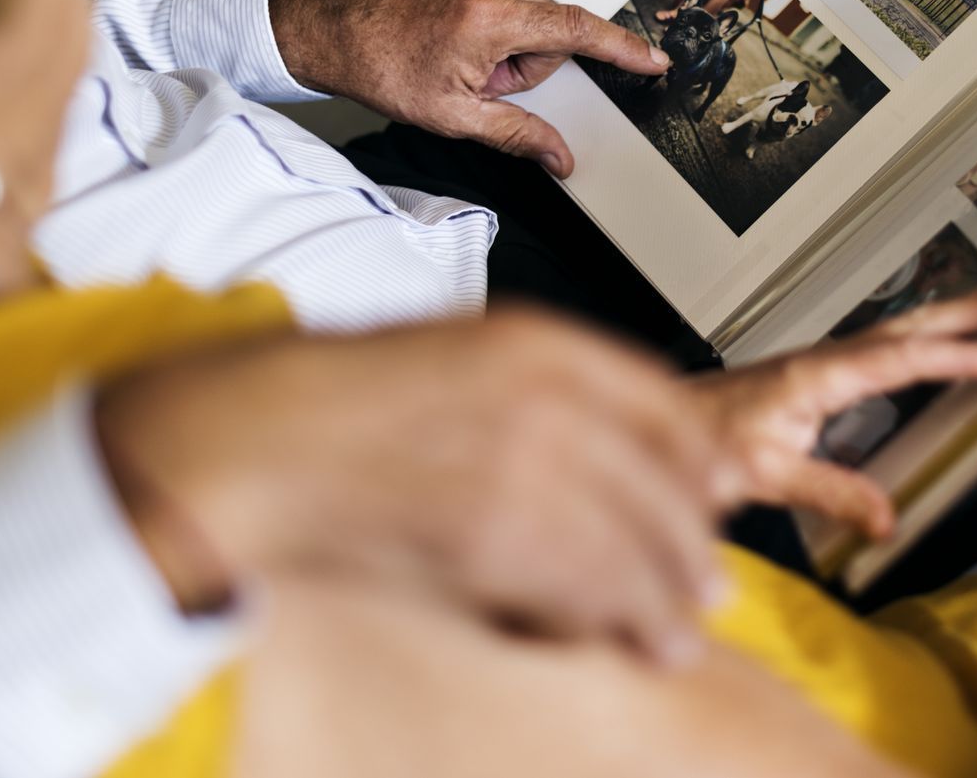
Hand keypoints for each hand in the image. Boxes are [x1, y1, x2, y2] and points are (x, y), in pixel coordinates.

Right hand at [94, 308, 732, 666]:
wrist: (257, 434)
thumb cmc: (335, 396)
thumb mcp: (452, 352)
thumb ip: (534, 385)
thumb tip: (601, 437)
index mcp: (536, 339)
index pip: (659, 401)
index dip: (696, 457)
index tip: (719, 488)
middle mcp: (545, 393)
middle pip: (658, 480)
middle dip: (688, 541)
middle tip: (707, 580)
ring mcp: (522, 461)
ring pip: (630, 540)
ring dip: (663, 594)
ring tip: (677, 629)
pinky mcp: (492, 531)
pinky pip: (582, 583)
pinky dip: (615, 616)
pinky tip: (631, 637)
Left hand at [269, 0, 667, 175]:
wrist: (332, 25)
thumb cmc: (382, 67)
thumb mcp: (453, 115)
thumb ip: (517, 135)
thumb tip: (560, 158)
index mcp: (489, 17)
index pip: (576, 30)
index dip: (621, 48)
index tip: (654, 59)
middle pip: (549, 24)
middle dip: (525, 55)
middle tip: (476, 71)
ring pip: (532, 2)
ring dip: (510, 29)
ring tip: (460, 42)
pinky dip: (495, 3)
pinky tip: (457, 18)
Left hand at [692, 276, 976, 538]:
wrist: (658, 428)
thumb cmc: (698, 446)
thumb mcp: (762, 476)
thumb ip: (828, 490)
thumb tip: (888, 516)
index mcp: (819, 375)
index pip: (908, 359)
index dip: (966, 355)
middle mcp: (826, 359)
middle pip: (917, 325)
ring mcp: (824, 363)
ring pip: (905, 328)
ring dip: (958, 313)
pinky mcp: (820, 376)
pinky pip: (889, 346)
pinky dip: (929, 335)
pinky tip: (943, 341)